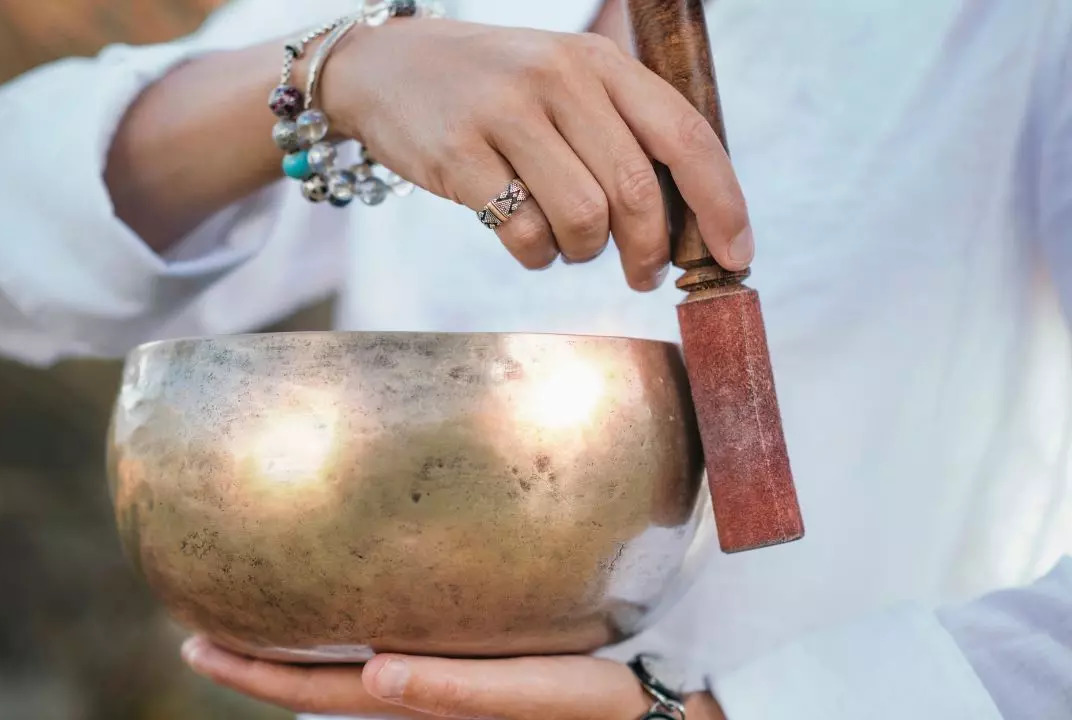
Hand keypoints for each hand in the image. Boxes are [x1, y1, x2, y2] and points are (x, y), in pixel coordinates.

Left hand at [181, 636, 726, 719]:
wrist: (648, 710)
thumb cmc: (596, 705)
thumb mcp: (535, 697)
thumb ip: (457, 691)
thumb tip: (374, 670)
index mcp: (421, 705)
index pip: (317, 692)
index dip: (255, 674)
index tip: (193, 644)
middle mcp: (414, 696)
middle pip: (315, 682)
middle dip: (255, 661)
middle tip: (198, 627)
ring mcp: (434, 685)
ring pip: (343, 669)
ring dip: (293, 648)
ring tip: (252, 612)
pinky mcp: (460, 667)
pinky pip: (382, 651)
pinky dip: (343, 634)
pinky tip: (341, 608)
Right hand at [321, 17, 752, 289]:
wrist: (386, 67)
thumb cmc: (492, 88)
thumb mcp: (564, 80)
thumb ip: (621, 131)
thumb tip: (690, 219)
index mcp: (599, 62)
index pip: (685, 135)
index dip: (721, 203)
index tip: (735, 256)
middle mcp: (559, 79)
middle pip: (637, 191)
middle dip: (650, 250)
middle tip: (642, 273)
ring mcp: (506, 114)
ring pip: (583, 219)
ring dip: (584, 252)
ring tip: (567, 242)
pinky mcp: (460, 154)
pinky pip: (523, 234)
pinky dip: (535, 255)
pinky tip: (525, 239)